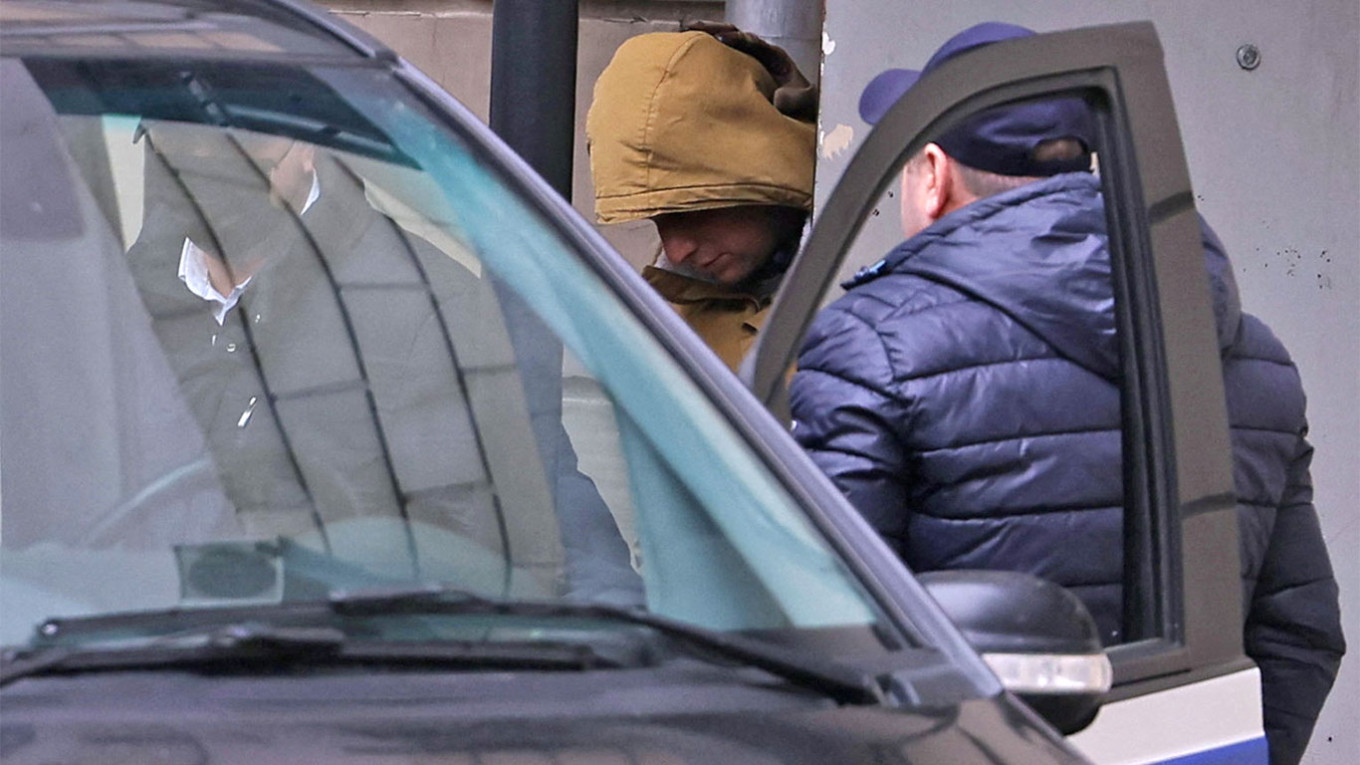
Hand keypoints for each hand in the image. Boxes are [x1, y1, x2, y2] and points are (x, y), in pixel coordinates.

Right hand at [684, 20, 818, 121]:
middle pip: (735, 37)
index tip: (724, 38)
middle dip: (717, 30)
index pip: (754, 43)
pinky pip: (717, 61)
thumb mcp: (808, 102)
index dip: (739, 40)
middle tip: (697, 27)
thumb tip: (778, 99)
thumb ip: (798, 98)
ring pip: (723, 45)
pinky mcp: (733, 77)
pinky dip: (703, 54)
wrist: (797, 121)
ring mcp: (744, 66)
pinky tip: (686, 48)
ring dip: (706, 37)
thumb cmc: (801, 109)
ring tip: (687, 30)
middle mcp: (757, 57)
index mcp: (774, 59)